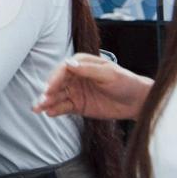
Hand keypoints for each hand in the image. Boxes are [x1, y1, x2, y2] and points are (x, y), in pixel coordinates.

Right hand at [34, 53, 151, 120]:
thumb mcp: (109, 74)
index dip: (55, 78)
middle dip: (48, 91)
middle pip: (57, 83)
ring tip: (38, 108)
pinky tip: (49, 113)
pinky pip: (63, 108)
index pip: (63, 70)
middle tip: (42, 100)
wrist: (138, 102)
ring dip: (47, 101)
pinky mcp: (78, 106)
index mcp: (81, 64)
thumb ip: (89, 70)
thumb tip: (68, 64)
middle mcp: (75, 77)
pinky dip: (55, 110)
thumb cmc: (127, 83)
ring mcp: (75, 92)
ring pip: (57, 96)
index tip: (49, 88)